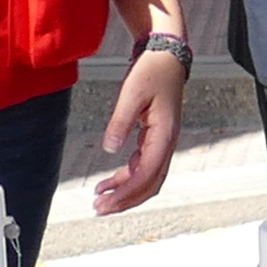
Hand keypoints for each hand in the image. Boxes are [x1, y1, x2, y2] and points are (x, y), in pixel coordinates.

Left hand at [87, 43, 186, 216]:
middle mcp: (167, 143)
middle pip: (150, 184)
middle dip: (125, 200)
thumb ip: (121, 122)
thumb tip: (110, 149)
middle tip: (99, 210)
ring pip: (147, 179)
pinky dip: (126, 178)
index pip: (146, 174)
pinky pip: (143, 167)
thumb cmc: (152, 72)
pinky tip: (108, 182)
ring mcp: (162, 142)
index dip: (125, 192)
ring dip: (126, 192)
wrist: (166, 57)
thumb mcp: (132, 93)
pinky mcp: (155, 139)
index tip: (105, 203)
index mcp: (165, 135)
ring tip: (100, 200)